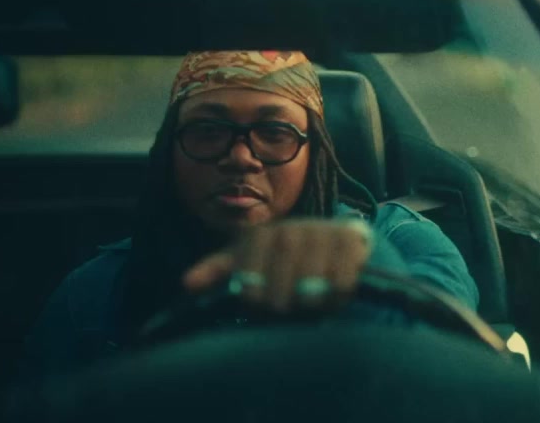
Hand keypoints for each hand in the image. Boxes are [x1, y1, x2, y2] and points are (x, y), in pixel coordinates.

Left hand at [182, 218, 373, 312]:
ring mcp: (325, 232)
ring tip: (308, 309)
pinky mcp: (353, 241)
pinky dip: (336, 294)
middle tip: (283, 310)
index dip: (253, 280)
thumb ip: (220, 272)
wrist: (338, 244)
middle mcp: (293, 228)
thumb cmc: (283, 263)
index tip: (255, 302)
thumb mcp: (249, 262)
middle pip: (284, 262)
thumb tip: (186, 283)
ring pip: (313, 271)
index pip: (252, 254)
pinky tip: (333, 300)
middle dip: (282, 293)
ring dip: (310, 298)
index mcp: (264, 234)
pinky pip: (342, 276)